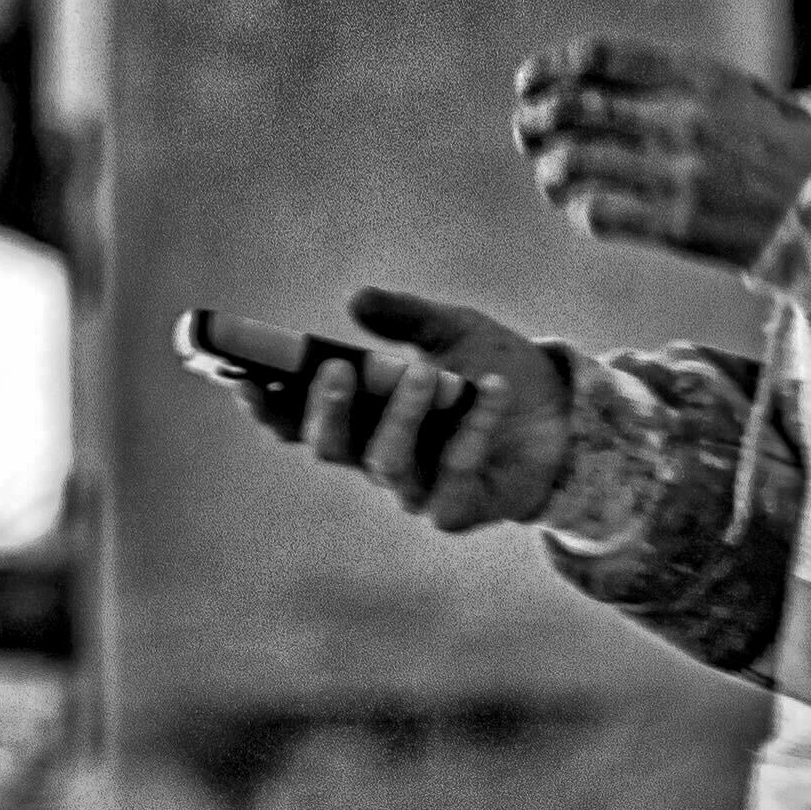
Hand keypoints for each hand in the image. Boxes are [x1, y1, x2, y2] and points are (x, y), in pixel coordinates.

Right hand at [243, 287, 569, 533]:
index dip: (268, 405)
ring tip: (421, 373)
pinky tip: (490, 393)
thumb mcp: (454, 330)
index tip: (242, 376)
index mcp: (365, 419)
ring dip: (401, 414)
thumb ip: (406, 317)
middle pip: (331, 448)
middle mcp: (382, 458)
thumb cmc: (500, 373)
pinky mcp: (459, 509)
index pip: (300, 420)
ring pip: (387, 463)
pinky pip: (452, 476)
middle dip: (326, 411)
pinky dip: (471, 431)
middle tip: (336, 370)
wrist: (568, 415)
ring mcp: (418, 490)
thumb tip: (357, 300)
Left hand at [512, 39, 810, 267]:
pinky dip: (580, 212)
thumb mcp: (738, 94)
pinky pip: (599, 213)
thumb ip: (675, 84)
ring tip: (554, 179)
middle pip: (573, 107)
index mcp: (697, 75)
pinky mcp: (678, 223)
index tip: (530, 82)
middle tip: (528, 134)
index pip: (598, 56)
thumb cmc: (784, 150)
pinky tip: (589, 212)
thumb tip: (594, 84)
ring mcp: (678, 172)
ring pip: (573, 163)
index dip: (551, 68)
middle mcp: (682, 117)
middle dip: (535, 121)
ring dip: (551, 171)